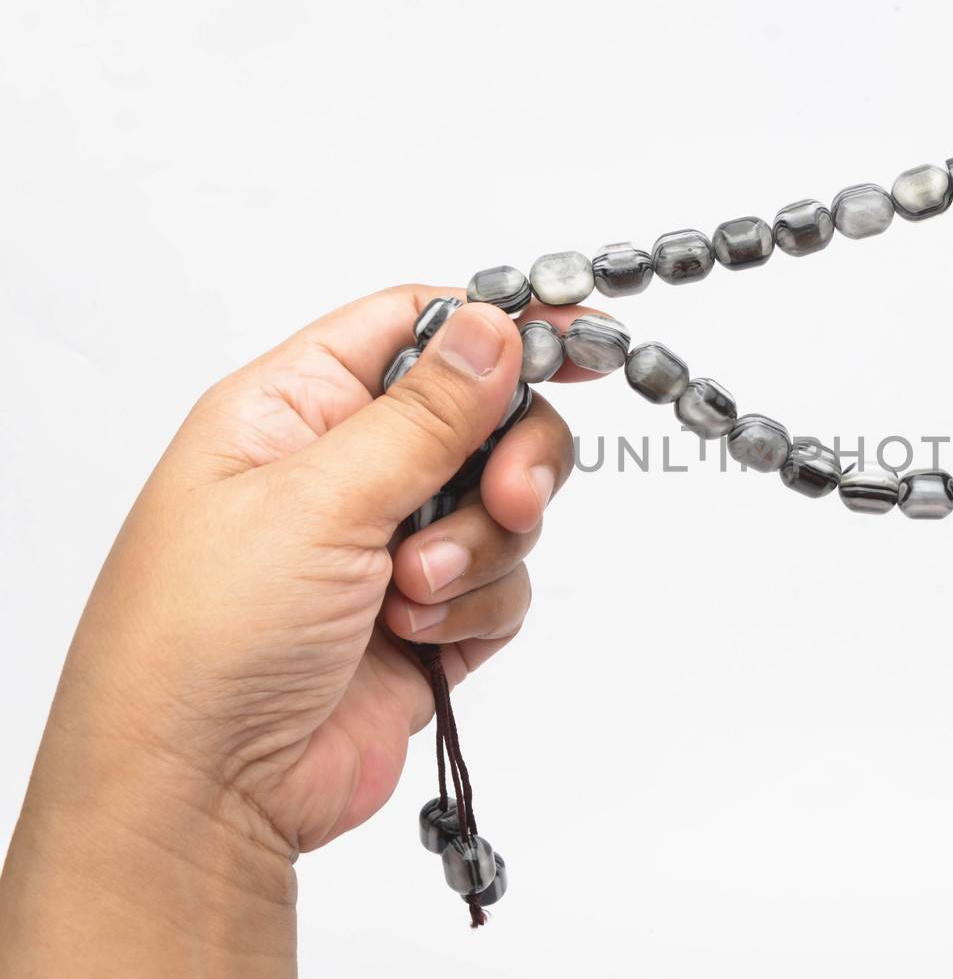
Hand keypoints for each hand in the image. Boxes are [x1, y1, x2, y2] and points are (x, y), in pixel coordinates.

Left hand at [1, 287, 598, 970]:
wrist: (205, 794)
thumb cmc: (203, 641)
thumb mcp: (315, 500)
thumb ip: (423, 414)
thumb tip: (492, 328)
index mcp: (294, 412)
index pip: (414, 327)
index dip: (496, 325)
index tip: (581, 335)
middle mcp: (345, 472)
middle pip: (483, 415)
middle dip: (510, 455)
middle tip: (506, 493)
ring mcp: (389, 548)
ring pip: (503, 505)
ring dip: (478, 548)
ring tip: (410, 594)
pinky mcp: (429, 620)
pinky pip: (504, 583)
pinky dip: (477, 609)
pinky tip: (418, 638)